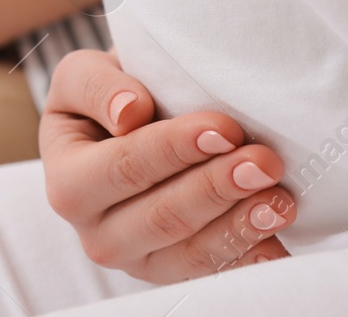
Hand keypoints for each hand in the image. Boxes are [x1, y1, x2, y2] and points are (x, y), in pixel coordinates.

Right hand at [41, 50, 293, 283]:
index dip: (173, 149)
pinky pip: (215, 272)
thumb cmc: (103, 97)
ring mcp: (137, 260)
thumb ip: (95, 87)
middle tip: (265, 161)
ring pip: (192, 251)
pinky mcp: (173, 272)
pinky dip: (251, 258)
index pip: (124, 168)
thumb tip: (129, 113)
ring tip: (280, 198)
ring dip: (241, 224)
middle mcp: (96, 232)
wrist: (119, 128)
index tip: (223, 128)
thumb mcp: (81, 75)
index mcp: (67, 181)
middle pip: (162, 215)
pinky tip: (278, 241)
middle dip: (217, 187)